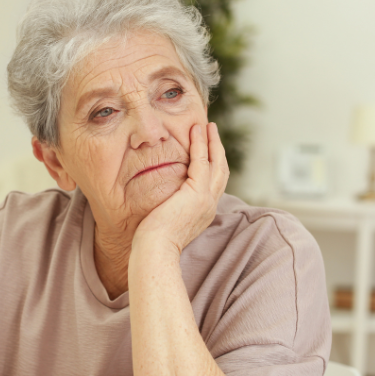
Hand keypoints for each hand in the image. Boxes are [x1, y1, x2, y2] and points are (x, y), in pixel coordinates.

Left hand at [134, 122, 229, 253]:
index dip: (212, 163)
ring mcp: (206, 199)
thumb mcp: (166, 218)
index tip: (207, 148)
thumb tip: (160, 197)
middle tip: (212, 130)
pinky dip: (201, 144)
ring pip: (215, 163)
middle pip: (221, 170)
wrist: (155, 250)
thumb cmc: (153, 240)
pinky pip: (202, 162)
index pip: (213, 183)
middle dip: (217, 149)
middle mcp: (210, 205)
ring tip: (207, 125)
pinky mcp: (198, 194)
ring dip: (212, 142)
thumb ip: (169, 205)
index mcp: (203, 212)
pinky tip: (197, 131)